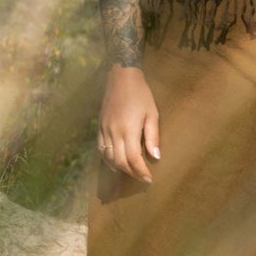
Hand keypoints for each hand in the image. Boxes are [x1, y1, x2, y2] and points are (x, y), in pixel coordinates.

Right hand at [98, 65, 160, 181]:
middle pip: (120, 162)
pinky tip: (116, 163)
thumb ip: (153, 136)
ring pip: (108, 158)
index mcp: (128, 129)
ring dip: (120, 168)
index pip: (133, 159)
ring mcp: (104, 129)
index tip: (149, 179)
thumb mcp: (152, 113)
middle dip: (131, 173)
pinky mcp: (99, 126)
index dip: (141, 172)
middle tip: (142, 177)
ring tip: (131, 171)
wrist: (121, 77)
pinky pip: (101, 149)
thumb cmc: (141, 94)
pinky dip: (108, 159)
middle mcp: (114, 132)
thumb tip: (156, 157)